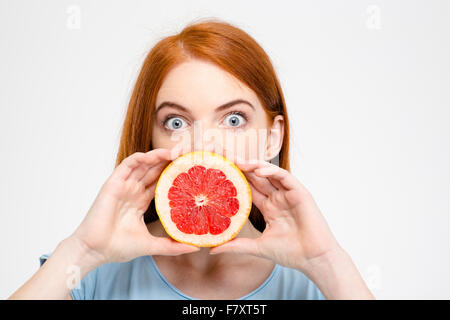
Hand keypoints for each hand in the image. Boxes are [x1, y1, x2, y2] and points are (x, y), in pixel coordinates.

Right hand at [70, 147, 199, 265]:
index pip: (160, 182)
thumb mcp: (152, 245)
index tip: (191, 169)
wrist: (96, 250)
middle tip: (187, 153)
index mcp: (140, 202)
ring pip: (143, 164)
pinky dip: (140, 158)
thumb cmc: (118, 247)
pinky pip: (128, 164)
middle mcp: (133, 191)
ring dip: (158, 156)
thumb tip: (195, 247)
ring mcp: (124, 186)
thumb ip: (172, 245)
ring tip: (175, 151)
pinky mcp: (113, 183)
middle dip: (169, 161)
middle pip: (154, 170)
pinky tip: (154, 155)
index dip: (174, 174)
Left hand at [209, 158, 340, 271]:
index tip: (219, 171)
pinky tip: (259, 170)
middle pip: (257, 177)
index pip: (249, 188)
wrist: (314, 259)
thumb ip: (236, 245)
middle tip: (225, 156)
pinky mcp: (300, 193)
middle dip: (242, 166)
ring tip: (239, 162)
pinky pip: (284, 177)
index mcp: (269, 208)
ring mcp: (288, 195)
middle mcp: (277, 198)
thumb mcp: (258, 248)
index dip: (236, 179)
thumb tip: (212, 249)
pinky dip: (272, 171)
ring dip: (255, 165)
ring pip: (270, 173)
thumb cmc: (291, 253)